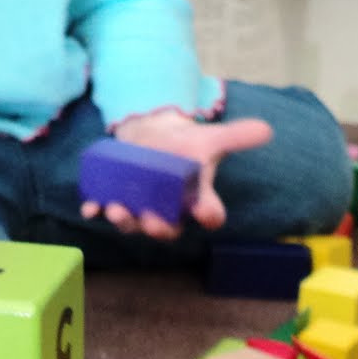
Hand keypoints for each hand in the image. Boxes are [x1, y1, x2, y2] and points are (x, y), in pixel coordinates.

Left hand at [81, 110, 272, 239]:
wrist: (153, 135)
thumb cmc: (185, 146)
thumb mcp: (211, 139)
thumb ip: (237, 136)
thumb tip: (266, 129)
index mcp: (196, 200)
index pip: (209, 214)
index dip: (208, 215)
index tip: (207, 213)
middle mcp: (168, 211)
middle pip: (165, 228)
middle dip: (157, 227)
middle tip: (151, 220)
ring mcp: (140, 207)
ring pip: (132, 224)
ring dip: (124, 220)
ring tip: (117, 209)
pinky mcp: (116, 197)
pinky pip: (104, 210)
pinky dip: (96, 210)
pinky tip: (90, 207)